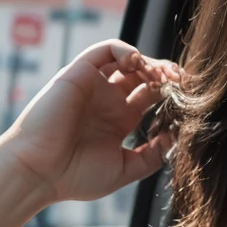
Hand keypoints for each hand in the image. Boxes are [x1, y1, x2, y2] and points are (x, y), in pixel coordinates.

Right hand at [0, 39, 181, 206]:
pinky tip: (139, 63)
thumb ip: (151, 156)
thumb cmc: (74, 176)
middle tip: (181, 82)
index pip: (150, 97)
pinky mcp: (79, 74)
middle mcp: (107, 101)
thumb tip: (174, 137)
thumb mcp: (124, 170)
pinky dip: (125, 50)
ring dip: (150, 62)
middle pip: (143, 76)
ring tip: (162, 76)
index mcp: (118, 122)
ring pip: (127, 60)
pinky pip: (104, 50)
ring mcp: (94, 87)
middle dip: (166, 75)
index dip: (170, 95)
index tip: (188, 100)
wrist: (38, 171)